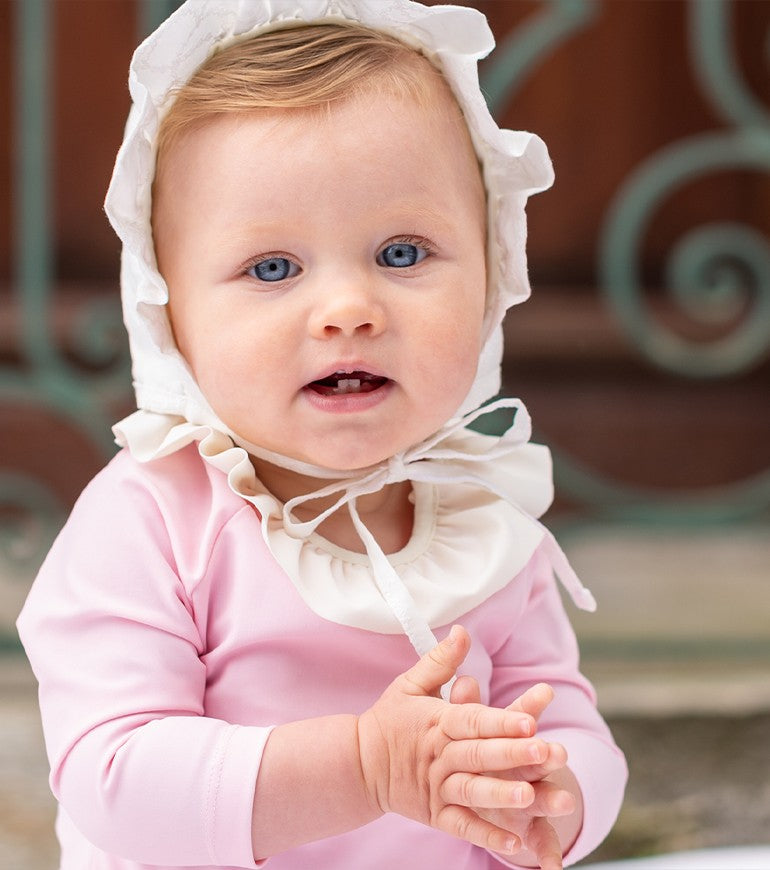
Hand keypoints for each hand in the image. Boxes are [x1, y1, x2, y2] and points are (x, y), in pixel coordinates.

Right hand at [356, 626, 543, 855]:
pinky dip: (486, 835)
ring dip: (501, 795)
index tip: (531, 720)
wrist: (358, 764)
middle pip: (479, 755)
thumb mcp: (410, 684)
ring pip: (472, 791)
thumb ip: (441, 661)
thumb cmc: (390, 720)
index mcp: (437, 722)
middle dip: (513, 754)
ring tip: (530, 797)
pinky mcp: (434, 814)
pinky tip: (515, 842)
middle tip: (546, 753)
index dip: (501, 721)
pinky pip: (461, 826)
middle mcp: (439, 756)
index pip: (472, 720)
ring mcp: (436, 787)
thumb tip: (463, 632)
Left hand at [450, 679, 580, 869]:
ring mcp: (532, 799)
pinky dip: (549, 854)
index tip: (543, 692)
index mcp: (513, 740)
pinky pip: (542, 842)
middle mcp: (527, 768)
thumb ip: (467, 706)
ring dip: (553, 800)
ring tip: (565, 802)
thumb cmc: (482, 750)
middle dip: (547, 755)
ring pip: (544, 798)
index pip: (522, 719)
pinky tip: (552, 868)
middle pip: (538, 759)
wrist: (497, 787)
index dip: (529, 707)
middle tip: (557, 751)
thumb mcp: (472, 728)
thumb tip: (463, 680)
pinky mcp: (532, 828)